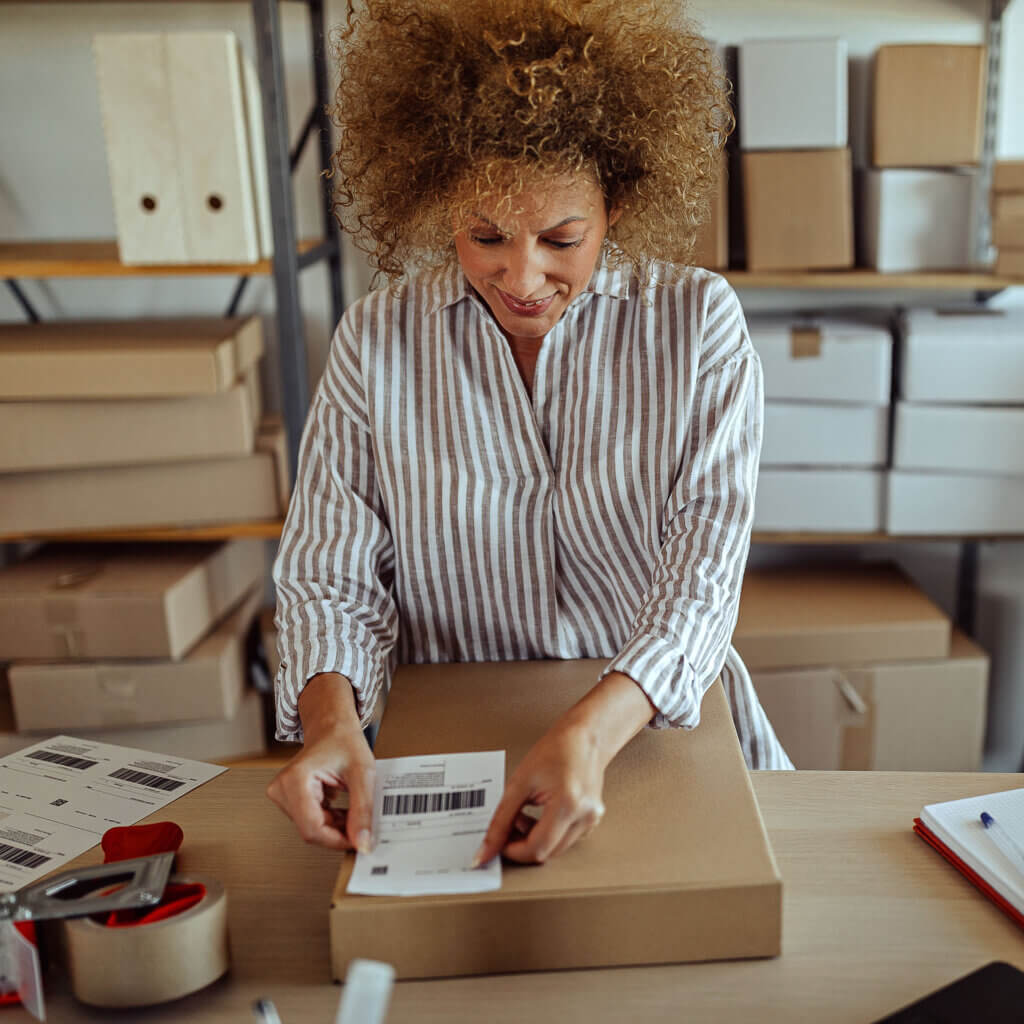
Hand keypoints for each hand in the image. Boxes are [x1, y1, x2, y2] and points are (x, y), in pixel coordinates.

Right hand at [266, 673, 375, 852]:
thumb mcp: (362, 773)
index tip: (358, 841)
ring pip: (311, 828)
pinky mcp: (288, 799)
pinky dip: (330, 820)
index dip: (337, 839)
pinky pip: (310, 821)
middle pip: (311, 829)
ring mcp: (282, 794)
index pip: (312, 827)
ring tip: (354, 812)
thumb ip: (363, 809)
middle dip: (338, 832)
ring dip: (335, 826)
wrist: (332, 726)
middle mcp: (282, 788)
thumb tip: (362, 841)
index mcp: (295, 779)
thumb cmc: (343, 741)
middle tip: (362, 825)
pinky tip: (343, 811)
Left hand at [475, 719, 607, 864]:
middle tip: (508, 827)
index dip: (513, 850)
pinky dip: (548, 834)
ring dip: (535, 839)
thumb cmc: (557, 749)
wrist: (585, 737)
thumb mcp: (520, 781)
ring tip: (523, 815)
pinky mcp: (592, 820)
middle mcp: (585, 816)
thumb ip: (501, 818)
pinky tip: (539, 816)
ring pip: (556, 849)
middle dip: (522, 845)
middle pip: (547, 853)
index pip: (537, 848)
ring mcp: (591, 820)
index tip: (499, 845)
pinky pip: (565, 839)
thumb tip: (488, 848)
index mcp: (568, 804)